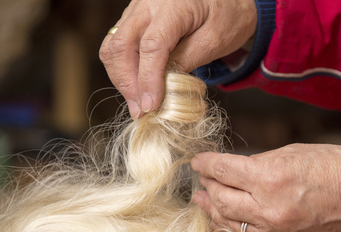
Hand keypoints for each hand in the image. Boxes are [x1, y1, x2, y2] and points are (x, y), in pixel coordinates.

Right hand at [99, 0, 256, 118]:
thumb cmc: (226, 16)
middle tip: (140, 111)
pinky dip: (122, 68)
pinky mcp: (134, 18)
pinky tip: (135, 86)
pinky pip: (117, 44)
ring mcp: (137, 9)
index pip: (152, 46)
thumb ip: (186, 60)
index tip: (150, 106)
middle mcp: (148, 4)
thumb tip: (161, 88)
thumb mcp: (215, 41)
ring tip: (136, 103)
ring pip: (113, 46)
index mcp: (173, 5)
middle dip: (128, 83)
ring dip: (122, 78)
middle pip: (122, 46)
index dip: (148, 80)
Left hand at [191, 143, 340, 231]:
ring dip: (212, 212)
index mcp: (269, 178)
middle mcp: (268, 210)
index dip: (206, 164)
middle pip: (221, 199)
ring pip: (229, 225)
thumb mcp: (290, 154)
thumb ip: (256, 165)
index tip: (198, 162)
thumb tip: (233, 172)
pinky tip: (222, 225)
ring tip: (201, 203)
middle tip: (201, 182)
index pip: (224, 171)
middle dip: (207, 187)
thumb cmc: (331, 167)